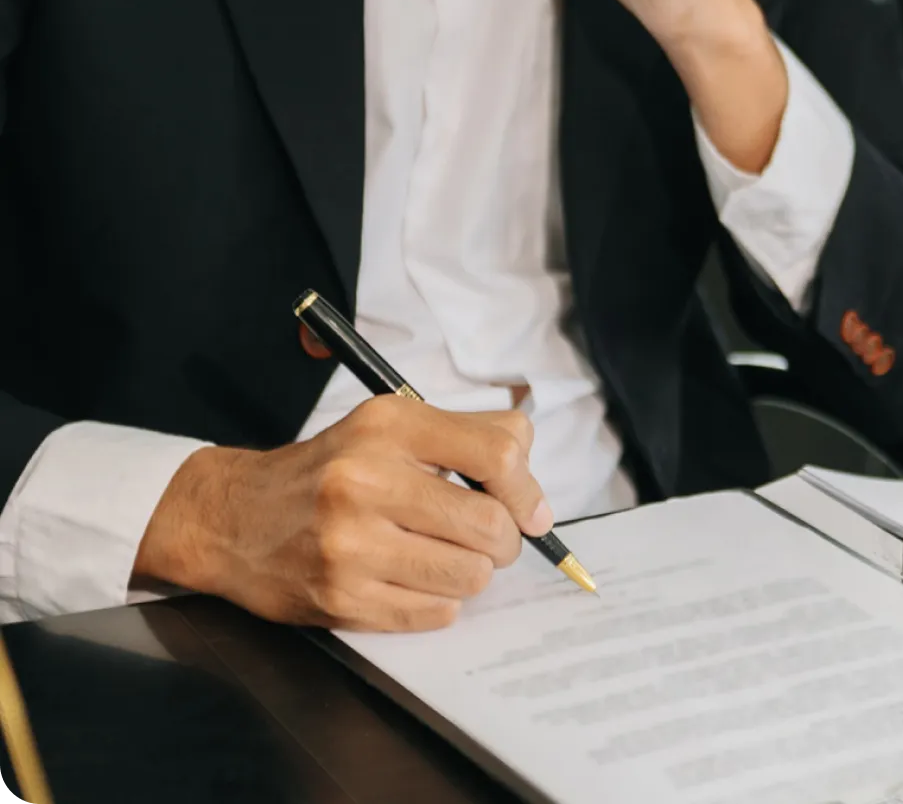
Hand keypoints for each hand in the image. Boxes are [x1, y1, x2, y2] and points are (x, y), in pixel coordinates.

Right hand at [133, 398, 552, 631]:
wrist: (233, 517)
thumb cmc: (328, 471)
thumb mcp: (389, 427)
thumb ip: (467, 438)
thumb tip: (532, 493)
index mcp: (388, 426)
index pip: (499, 453)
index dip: (527, 489)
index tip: (530, 510)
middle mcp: (367, 480)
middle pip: (491, 524)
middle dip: (504, 539)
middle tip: (487, 538)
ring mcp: (350, 544)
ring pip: (470, 574)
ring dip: (472, 572)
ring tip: (444, 557)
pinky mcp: (340, 598)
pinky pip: (435, 613)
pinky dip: (439, 602)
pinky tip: (414, 580)